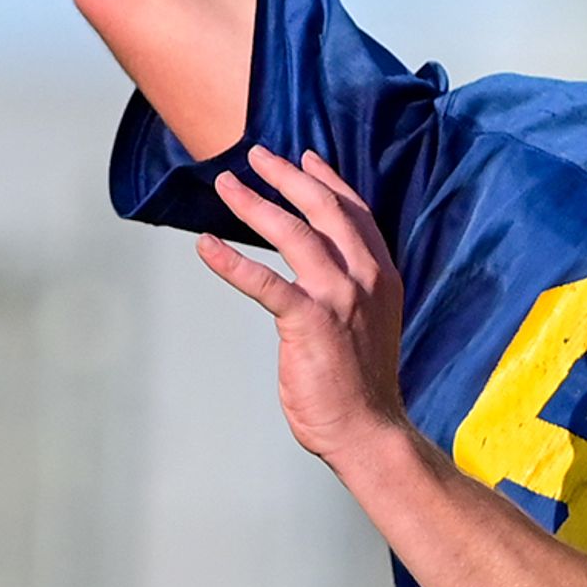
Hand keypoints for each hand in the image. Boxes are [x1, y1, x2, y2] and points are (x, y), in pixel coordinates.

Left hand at [199, 149, 411, 472]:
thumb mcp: (369, 322)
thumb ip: (352, 290)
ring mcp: (340, 299)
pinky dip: (232, 263)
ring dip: (255, 205)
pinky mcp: (310, 323)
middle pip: (325, 210)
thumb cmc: (362, 384)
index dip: (328, 180)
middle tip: (257, 155)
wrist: (369, 430)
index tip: (305, 157)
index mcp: (382, 277)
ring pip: (295, 234)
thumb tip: (323, 270)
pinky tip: (205, 248)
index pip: (356, 214)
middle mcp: (365, 280)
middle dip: (288, 176)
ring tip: (226, 186)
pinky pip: (265, 283)